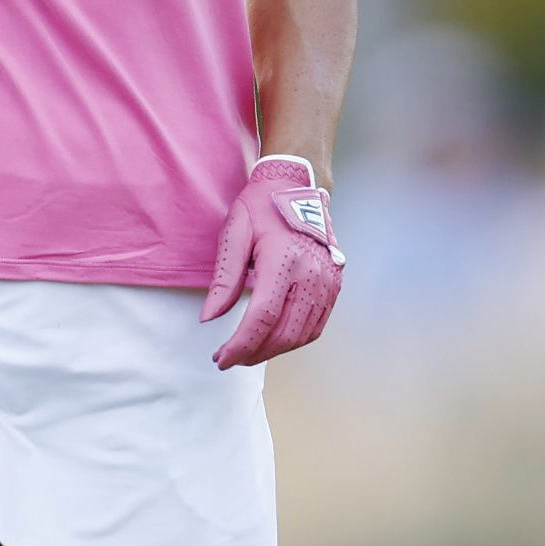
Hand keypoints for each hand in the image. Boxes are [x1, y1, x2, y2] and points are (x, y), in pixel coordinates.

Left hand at [200, 155, 344, 367]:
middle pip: (284, 333)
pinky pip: (316, 326)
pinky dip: (294, 340)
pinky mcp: (334, 285)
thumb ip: (224, 279)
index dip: (240, 345)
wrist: (298, 186)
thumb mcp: (235, 234)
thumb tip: (210, 317)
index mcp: (284, 260)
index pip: (262, 317)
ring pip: (302, 335)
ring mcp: (328, 281)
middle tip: (230, 358)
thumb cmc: (263, 207)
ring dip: (274, 351)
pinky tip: (274, 339)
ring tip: (249, 352)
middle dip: (254, 353)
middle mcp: (312, 273)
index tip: (222, 359)